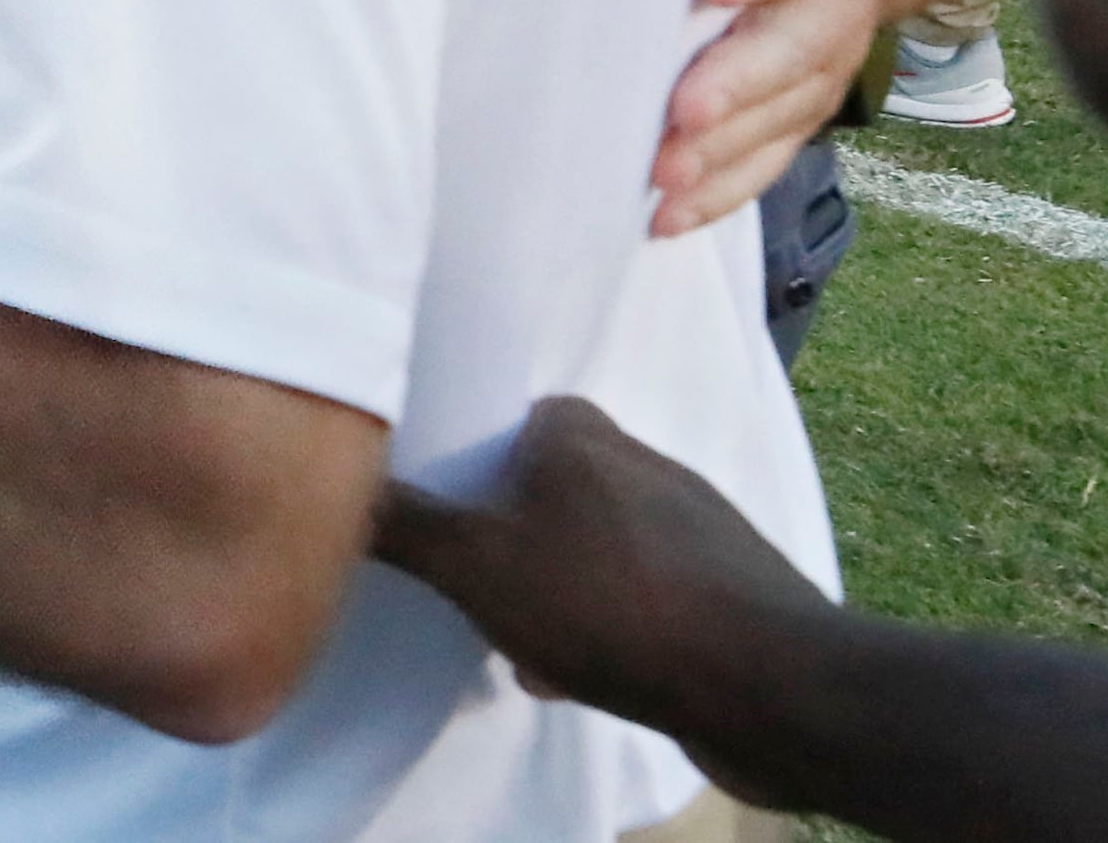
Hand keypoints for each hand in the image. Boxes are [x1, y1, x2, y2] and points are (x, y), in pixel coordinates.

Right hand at [373, 395, 827, 801]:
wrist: (771, 687)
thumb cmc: (612, 606)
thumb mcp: (477, 567)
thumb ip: (403, 525)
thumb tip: (337, 479)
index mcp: (579, 432)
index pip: (504, 420)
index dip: (465, 467)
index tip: (438, 514)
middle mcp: (640, 457)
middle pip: (544, 489)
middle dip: (509, 542)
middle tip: (473, 591)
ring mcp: (696, 524)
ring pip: (592, 547)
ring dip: (555, 591)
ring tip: (524, 647)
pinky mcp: (732, 586)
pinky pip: (642, 594)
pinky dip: (609, 625)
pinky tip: (585, 674)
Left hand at [651, 0, 886, 235]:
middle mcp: (836, 2)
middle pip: (792, 50)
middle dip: (736, 83)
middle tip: (680, 112)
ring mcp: (821, 64)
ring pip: (779, 118)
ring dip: (720, 154)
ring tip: (660, 180)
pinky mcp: (798, 109)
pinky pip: (766, 159)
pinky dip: (719, 193)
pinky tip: (664, 217)